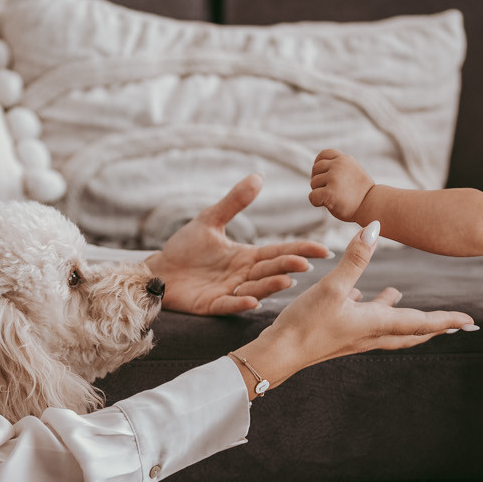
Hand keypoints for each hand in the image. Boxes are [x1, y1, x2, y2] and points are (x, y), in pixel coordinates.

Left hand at [145, 174, 331, 315]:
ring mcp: (230, 291)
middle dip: (289, 267)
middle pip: (271, 270)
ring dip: (270, 285)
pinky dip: (241, 303)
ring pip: (255, 288)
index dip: (300, 250)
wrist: (159, 270)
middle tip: (307, 263)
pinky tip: (251, 299)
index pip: (279, 252)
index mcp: (247, 256)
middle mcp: (243, 275)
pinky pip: (229, 305)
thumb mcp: (210, 220)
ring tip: (286, 280)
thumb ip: (235, 202)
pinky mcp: (212, 304)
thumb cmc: (185, 247)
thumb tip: (258, 176)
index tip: (323, 249)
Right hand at [233, 220, 474, 393]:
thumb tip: (374, 228)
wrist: (279, 355)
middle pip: (411, 331)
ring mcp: (355, 337)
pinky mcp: (340, 336)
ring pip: (388, 326)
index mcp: (376, 324)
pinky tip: (359, 295)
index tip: (468, 322)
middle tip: (454, 322)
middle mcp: (370, 334)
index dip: (446, 319)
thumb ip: (355, 258)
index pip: (421, 322)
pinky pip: (364, 322)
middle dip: (433, 325)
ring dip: (400, 314)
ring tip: (399, 294)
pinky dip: (369, 309)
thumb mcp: (332, 286)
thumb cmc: (306, 324)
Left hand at [309, 149, 374, 222]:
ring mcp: (334, 178)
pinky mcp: (329, 193)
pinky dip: (317, 202)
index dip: (319, 165)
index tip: (324, 176)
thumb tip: (318, 167)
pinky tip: (328, 204)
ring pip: (313, 183)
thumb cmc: (362, 193)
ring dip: (320, 192)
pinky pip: (312, 196)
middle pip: (315, 169)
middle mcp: (338, 166)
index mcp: (344, 159)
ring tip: (336, 197)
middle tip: (332, 190)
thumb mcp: (353, 171)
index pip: (323, 154)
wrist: (373, 206)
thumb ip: (339, 167)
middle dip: (320, 181)